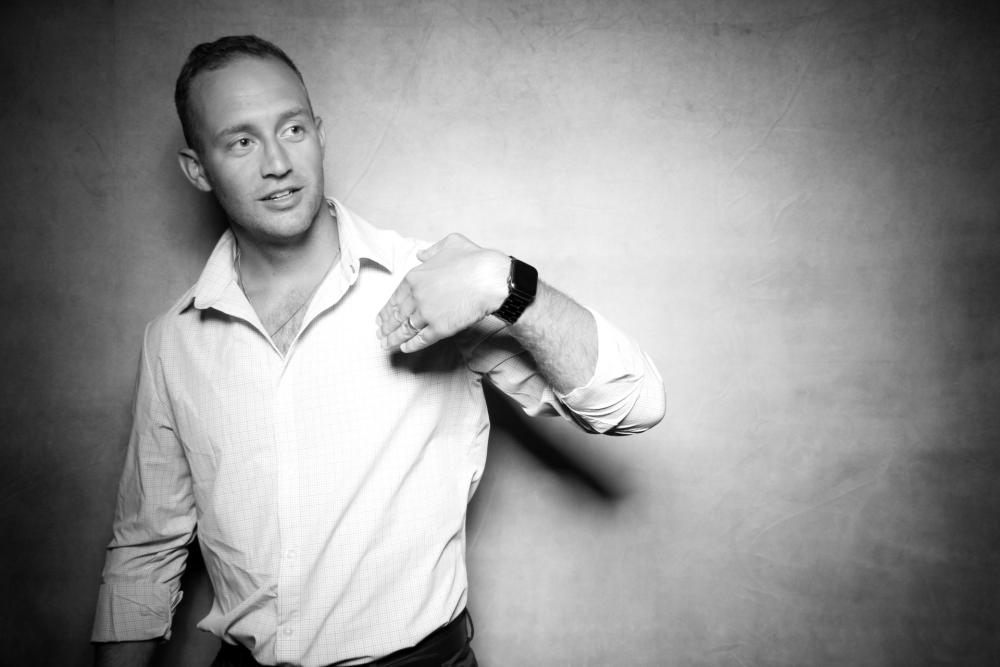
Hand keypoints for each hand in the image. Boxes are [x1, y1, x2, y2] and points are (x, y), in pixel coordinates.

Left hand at [376, 233, 508, 352]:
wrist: (491, 279)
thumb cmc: (474, 260)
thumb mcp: (450, 244)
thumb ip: (432, 250)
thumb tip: (421, 254)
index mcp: (415, 277)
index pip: (395, 297)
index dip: (386, 310)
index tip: (380, 318)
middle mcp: (417, 297)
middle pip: (397, 316)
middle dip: (386, 327)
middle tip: (380, 334)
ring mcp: (427, 314)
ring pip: (405, 330)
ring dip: (393, 339)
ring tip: (386, 345)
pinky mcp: (440, 329)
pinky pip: (422, 340)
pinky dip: (411, 346)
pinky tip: (405, 349)